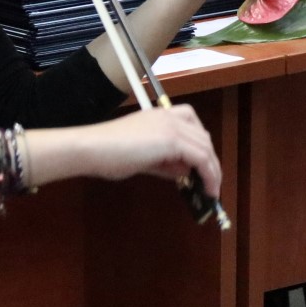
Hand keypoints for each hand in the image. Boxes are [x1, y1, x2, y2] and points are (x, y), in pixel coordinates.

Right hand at [73, 105, 222, 193]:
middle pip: (203, 136)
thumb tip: (184, 171)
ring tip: (212, 190)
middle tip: (210, 182)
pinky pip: (201, 157)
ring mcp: (171, 126)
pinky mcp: (172, 140)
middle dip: (210, 161)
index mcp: (159, 116)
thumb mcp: (142, 158)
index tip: (200, 166)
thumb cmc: (108, 153)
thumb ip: (165, 162)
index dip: (200, 145)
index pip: (191, 125)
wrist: (93, 148)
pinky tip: (207, 189)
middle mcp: (168, 116)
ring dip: (213, 170)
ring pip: (205, 147)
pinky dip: (209, 174)